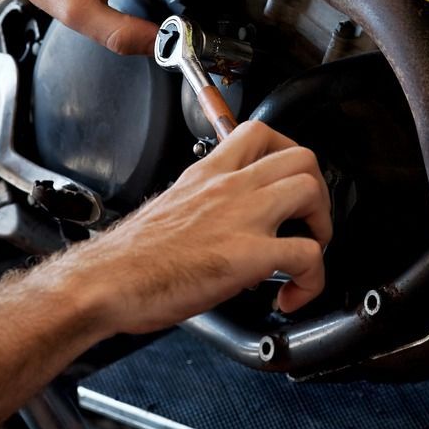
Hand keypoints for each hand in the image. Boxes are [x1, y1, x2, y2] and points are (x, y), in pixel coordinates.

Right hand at [52, 122, 331, 335]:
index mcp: (207, 174)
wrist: (105, 281)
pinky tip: (292, 295)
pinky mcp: (247, 255)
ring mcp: (241, 217)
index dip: (287, 153)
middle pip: (301, 155)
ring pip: (311, 190)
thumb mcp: (168, 208)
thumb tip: (221, 227)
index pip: (257, 133)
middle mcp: (228, 187)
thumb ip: (202, 206)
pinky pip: (307, 255)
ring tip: (308, 252)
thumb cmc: (127, 256)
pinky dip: (312, 279)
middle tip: (307, 221)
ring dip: (322, 226)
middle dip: (318, 190)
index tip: (286, 182)